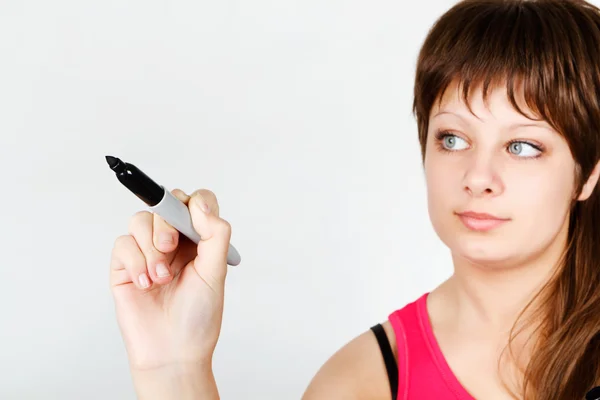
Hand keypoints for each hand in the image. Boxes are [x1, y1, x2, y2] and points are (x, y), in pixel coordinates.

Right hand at [109, 188, 231, 371]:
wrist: (172, 351)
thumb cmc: (198, 316)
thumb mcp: (216, 272)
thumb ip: (215, 234)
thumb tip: (199, 204)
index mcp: (200, 240)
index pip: (195, 202)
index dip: (193, 202)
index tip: (194, 216)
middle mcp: (174, 242)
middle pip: (164, 206)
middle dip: (166, 226)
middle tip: (170, 249)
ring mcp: (147, 253)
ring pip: (140, 221)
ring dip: (149, 248)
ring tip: (160, 278)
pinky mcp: (125, 267)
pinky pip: (122, 244)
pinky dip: (134, 263)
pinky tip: (145, 285)